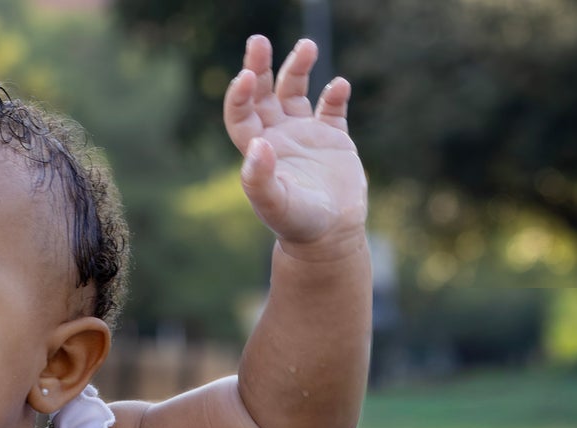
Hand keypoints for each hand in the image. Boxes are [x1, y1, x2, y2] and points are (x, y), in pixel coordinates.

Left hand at [224, 36, 367, 253]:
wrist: (329, 238)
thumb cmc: (297, 224)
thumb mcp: (276, 204)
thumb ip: (260, 179)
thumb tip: (258, 145)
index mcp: (259, 151)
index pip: (241, 115)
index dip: (239, 95)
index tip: (244, 76)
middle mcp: (278, 137)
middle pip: (262, 94)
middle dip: (258, 67)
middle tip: (258, 41)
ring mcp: (306, 136)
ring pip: (295, 92)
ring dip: (297, 68)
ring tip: (306, 46)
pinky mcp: (334, 139)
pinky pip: (332, 108)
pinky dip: (335, 94)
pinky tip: (337, 87)